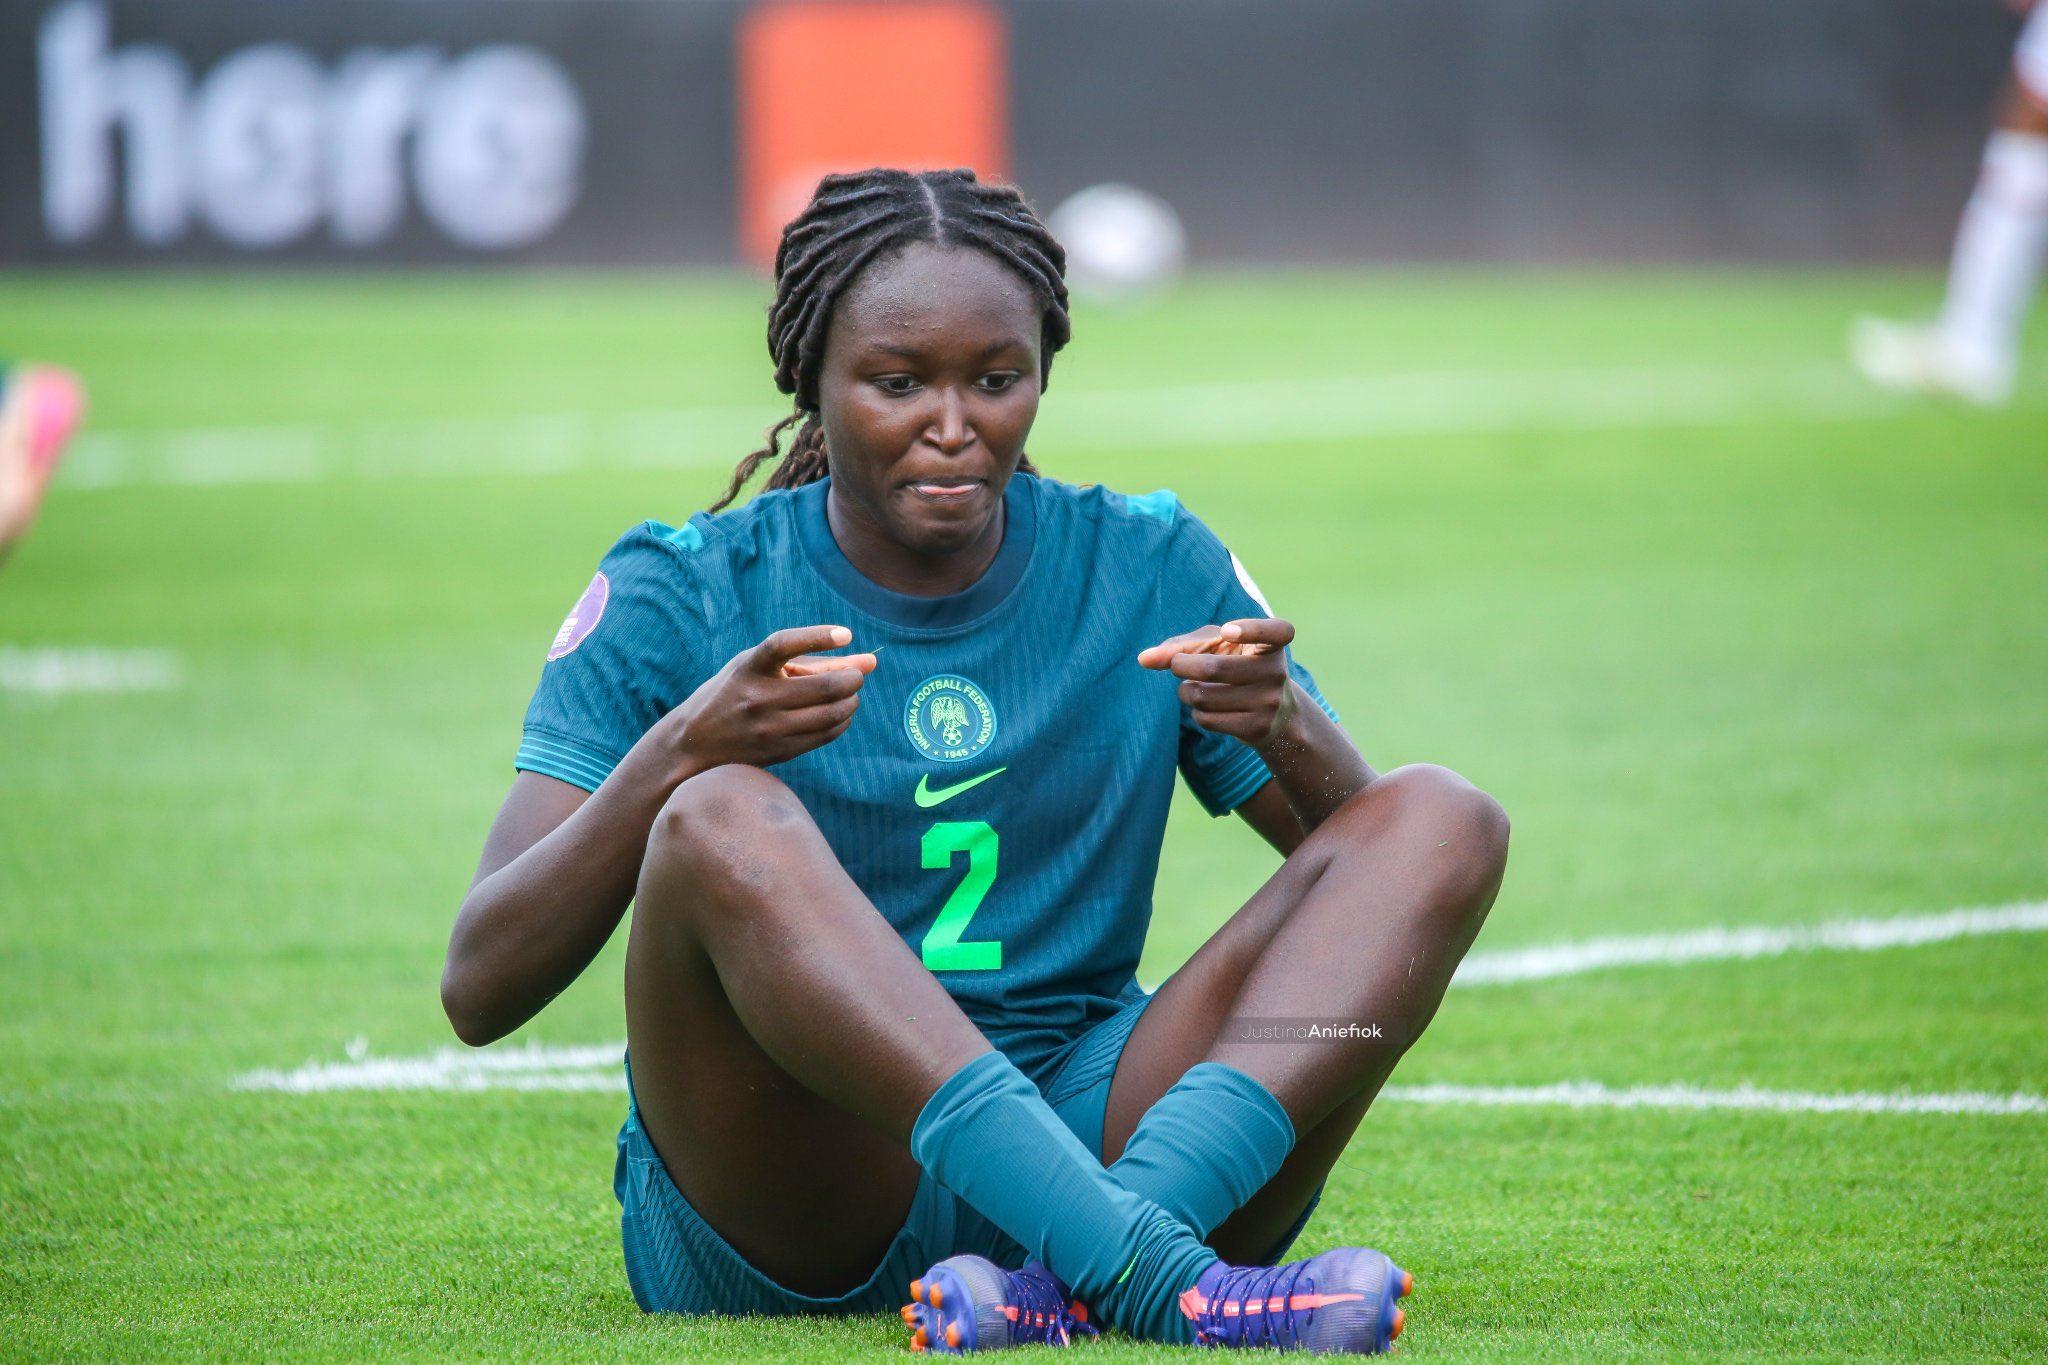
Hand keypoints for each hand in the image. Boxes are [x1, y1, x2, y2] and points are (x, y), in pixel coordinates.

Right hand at [661, 625, 876, 774]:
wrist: (695, 743)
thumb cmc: (735, 693)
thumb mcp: (759, 667)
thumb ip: (811, 661)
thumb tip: (870, 660)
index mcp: (749, 668)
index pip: (783, 645)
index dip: (817, 636)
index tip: (846, 634)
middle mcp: (758, 698)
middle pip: (824, 687)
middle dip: (852, 678)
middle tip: (856, 675)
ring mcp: (769, 728)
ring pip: (832, 713)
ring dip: (851, 701)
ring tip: (848, 695)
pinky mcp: (780, 751)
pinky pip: (826, 734)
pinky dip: (842, 721)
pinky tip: (838, 714)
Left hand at [1137, 617, 1299, 746]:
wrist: (1275, 714)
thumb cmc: (1237, 665)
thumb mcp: (1217, 648)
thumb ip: (1181, 646)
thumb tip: (1143, 659)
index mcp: (1272, 645)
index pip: (1276, 632)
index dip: (1252, 630)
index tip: (1226, 631)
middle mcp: (1276, 672)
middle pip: (1213, 669)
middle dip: (1182, 665)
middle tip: (1177, 665)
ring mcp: (1269, 702)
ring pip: (1204, 697)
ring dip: (1186, 691)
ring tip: (1192, 687)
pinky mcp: (1257, 728)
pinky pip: (1207, 719)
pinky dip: (1196, 712)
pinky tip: (1205, 707)